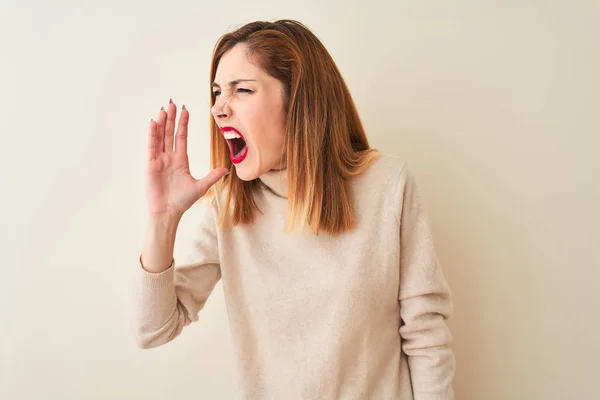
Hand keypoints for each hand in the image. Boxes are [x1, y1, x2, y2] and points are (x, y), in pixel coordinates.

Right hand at [146, 100, 227, 217]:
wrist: (168, 213)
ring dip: (162, 123)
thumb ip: (212, 176)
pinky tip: (154, 123)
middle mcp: (169, 157)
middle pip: (170, 133)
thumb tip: (226, 169)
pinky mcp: (150, 165)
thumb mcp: (200, 186)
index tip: (185, 110)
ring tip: (164, 109)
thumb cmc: (182, 201)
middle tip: (173, 103)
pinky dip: (152, 135)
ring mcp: (159, 160)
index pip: (181, 137)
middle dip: (172, 118)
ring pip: (160, 137)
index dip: (183, 123)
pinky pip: (152, 147)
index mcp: (181, 160)